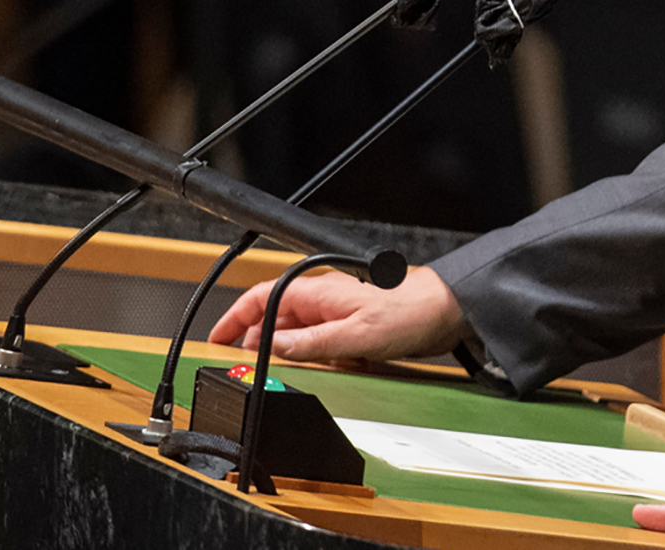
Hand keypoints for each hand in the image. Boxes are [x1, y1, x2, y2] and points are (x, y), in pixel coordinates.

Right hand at [207, 265, 467, 363]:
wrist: (448, 311)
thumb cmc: (410, 312)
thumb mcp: (354, 336)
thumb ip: (310, 344)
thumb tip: (272, 348)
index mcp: (318, 293)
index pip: (261, 297)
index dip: (235, 317)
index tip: (216, 337)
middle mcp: (325, 300)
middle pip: (276, 317)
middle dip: (257, 340)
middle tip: (244, 363)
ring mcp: (340, 314)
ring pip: (298, 332)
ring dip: (288, 351)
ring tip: (282, 371)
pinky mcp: (355, 328)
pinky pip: (322, 343)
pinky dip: (315, 356)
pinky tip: (322, 369)